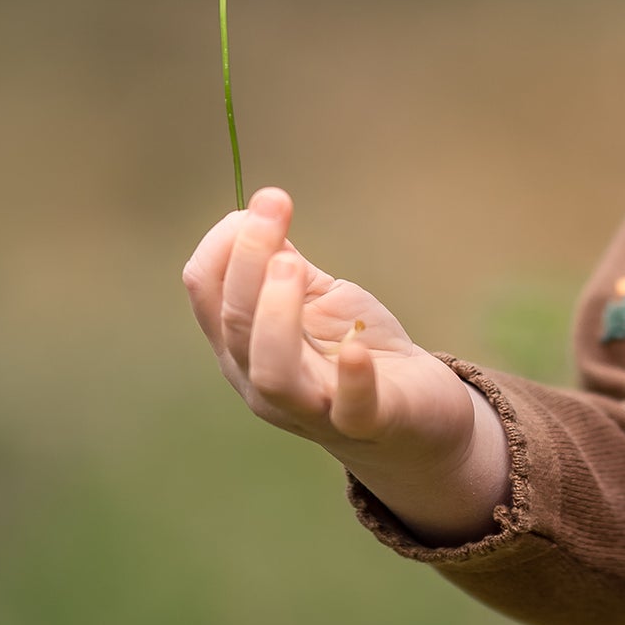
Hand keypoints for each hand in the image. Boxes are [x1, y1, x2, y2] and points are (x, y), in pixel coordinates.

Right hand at [181, 188, 511, 541]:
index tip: (265, 201)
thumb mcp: (319, 301)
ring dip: (276, 312)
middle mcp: (262, 382)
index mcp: (244, 346)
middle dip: (249, 258)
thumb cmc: (358, 354)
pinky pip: (349, 409)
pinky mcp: (367, 423)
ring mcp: (311, 409)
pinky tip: (357, 350)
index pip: (208, 292)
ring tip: (290, 264)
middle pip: (234, 322)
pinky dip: (351, 379)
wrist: (417, 420)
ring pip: (272, 370)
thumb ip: (285, 262)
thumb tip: (258, 208)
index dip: (226, 242)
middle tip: (274, 209)